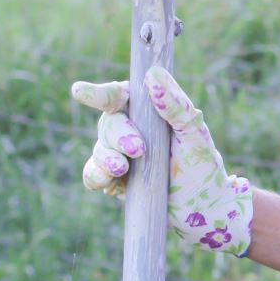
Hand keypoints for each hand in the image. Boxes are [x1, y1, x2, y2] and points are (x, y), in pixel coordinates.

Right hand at [71, 66, 253, 256]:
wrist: (200, 207)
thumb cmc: (201, 164)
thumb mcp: (193, 132)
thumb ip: (175, 105)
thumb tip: (154, 73)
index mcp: (146, 110)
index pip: (118, 95)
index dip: (97, 93)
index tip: (78, 92)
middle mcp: (128, 128)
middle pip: (108, 124)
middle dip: (119, 135)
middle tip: (138, 149)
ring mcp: (118, 154)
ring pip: (99, 149)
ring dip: (107, 158)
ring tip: (122, 168)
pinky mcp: (113, 179)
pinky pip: (93, 175)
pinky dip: (96, 176)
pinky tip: (109, 180)